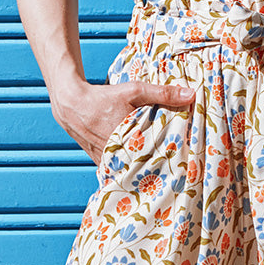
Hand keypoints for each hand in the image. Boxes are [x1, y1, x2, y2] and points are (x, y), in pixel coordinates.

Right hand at [51, 78, 194, 164]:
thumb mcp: (135, 91)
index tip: (185, 162)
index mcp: (128, 141)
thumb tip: (191, 95)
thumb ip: (163, 93)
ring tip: (163, 173)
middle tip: (178, 170)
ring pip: (131, 171)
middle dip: (159, 167)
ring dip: (144, 170)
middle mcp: (116, 156)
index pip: (156, 157)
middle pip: (145, 167)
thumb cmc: (104, 98)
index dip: (171, 160)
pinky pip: (119, 170)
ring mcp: (108, 162)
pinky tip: (142, 167)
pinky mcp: (101, 163)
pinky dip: (129, 168)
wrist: (73, 105)